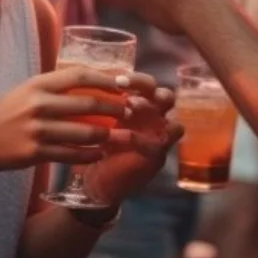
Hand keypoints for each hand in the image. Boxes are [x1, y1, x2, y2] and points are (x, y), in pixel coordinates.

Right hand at [0, 67, 133, 184]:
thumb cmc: (9, 111)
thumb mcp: (29, 90)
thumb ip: (59, 86)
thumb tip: (101, 80)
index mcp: (38, 84)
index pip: (80, 75)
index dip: (107, 80)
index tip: (124, 85)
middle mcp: (38, 105)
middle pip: (89, 105)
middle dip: (115, 109)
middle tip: (127, 112)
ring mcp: (36, 130)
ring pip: (85, 133)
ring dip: (106, 135)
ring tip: (115, 134)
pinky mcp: (35, 153)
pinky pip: (72, 155)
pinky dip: (90, 155)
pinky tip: (99, 153)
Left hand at [84, 85, 183, 205]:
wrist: (98, 180)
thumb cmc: (99, 145)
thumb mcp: (98, 120)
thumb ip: (100, 103)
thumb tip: (86, 78)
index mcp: (144, 107)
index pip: (149, 85)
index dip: (137, 79)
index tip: (116, 78)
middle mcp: (157, 119)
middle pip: (166, 95)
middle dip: (149, 88)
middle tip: (124, 86)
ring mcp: (160, 138)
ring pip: (172, 118)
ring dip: (151, 109)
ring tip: (129, 106)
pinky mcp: (158, 156)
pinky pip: (157, 144)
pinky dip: (141, 139)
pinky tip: (123, 137)